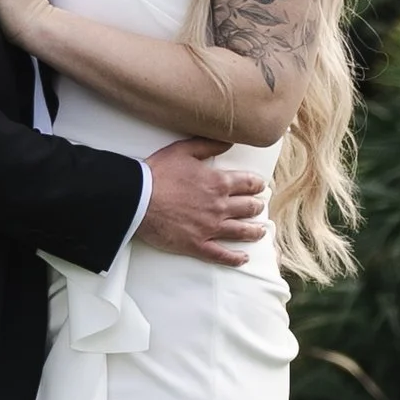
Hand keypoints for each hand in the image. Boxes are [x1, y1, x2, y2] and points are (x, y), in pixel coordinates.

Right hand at [139, 145, 268, 268]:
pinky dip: (235, 258)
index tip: (261, 186)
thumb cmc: (158, 173)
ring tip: (260, 231)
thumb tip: (229, 141)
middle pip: (248, 208)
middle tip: (259, 207)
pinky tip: (243, 258)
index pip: (248, 184)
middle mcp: (219, 206)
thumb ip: (209, 145)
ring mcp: (210, 228)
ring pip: (241, 231)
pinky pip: (221, 255)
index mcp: (218, 183)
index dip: (257, 185)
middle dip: (257, 207)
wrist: (138, 199)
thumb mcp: (183, 150)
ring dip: (254, 231)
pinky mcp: (198, 245)